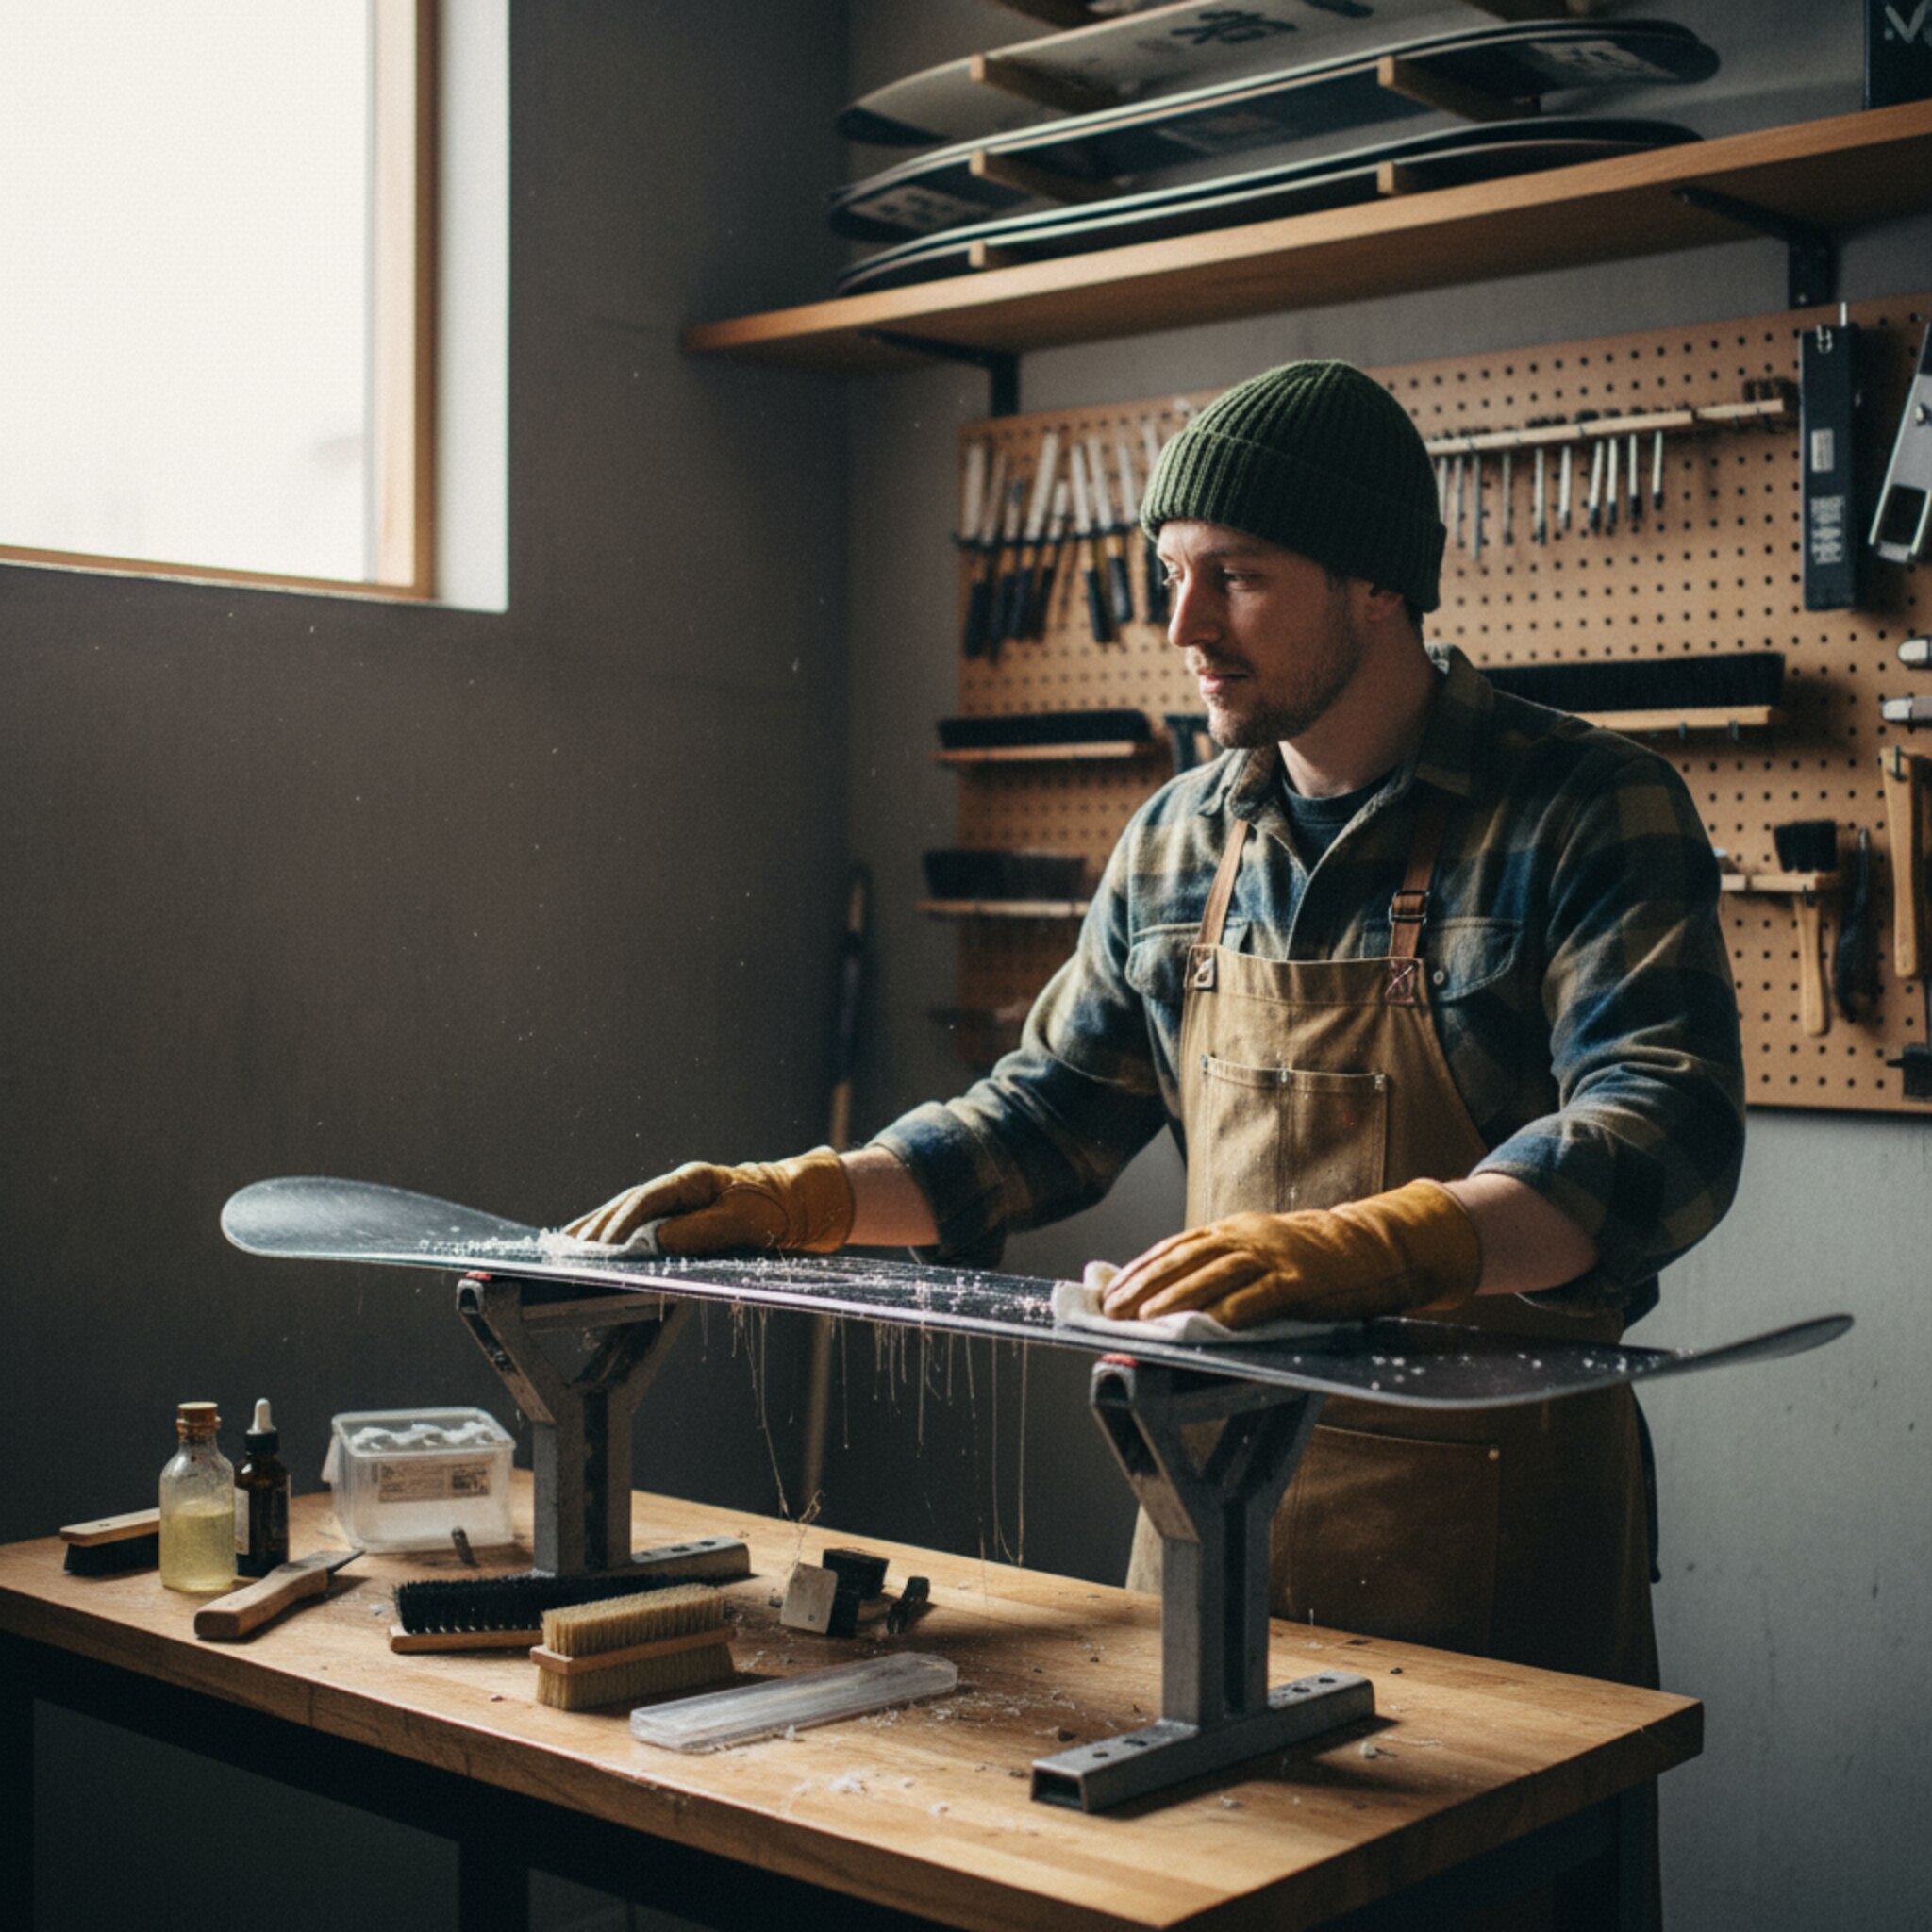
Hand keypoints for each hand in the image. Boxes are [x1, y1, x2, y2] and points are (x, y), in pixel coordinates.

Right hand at [566, 1147, 854, 1254]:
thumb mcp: (743, 1222)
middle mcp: (678, 1186)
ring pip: (626, 1211)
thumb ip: (702, 1231)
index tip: (599, 1250)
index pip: (644, 1201)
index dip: (619, 1226)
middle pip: (625, 1205)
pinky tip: (590, 1244)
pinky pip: (637, 1221)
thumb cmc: (773, 1210)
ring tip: (565, 1250)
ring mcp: (675, 1197)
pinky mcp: (677, 1213)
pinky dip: (612, 1232)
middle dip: (595, 1229)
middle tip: (567, 1256)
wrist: (797, 1202)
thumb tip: (656, 1240)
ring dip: (596, 1230)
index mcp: (692, 1181)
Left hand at [1099, 1179, 1481, 1327]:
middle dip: (1146, 1286)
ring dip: (1179, 1298)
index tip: (1108, 1292)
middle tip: (1114, 1310)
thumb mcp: (1256, 1251)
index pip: (1174, 1248)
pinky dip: (1237, 1309)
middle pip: (1185, 1259)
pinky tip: (1214, 1325)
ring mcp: (1273, 1257)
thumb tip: (1167, 1291)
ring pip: (1216, 1275)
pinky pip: (1264, 1295)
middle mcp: (1245, 1237)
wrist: (1369, 1247)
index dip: (1139, 1269)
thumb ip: (1219, 1266)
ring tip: (1148, 1318)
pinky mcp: (1300, 1279)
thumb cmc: (1308, 1259)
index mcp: (1231, 1230)